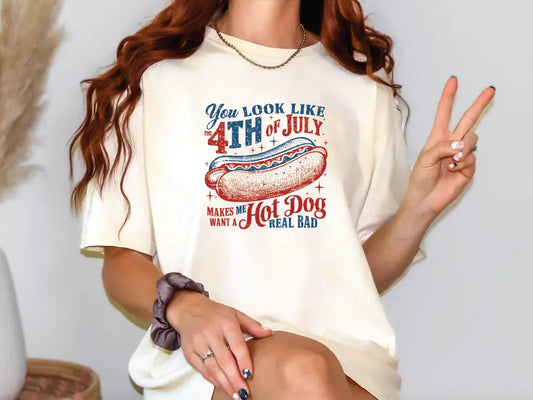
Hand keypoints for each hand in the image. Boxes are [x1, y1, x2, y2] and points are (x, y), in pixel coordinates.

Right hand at [166, 290, 272, 398]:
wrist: (189, 309)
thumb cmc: (215, 313)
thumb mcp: (235, 314)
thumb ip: (252, 326)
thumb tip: (269, 333)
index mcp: (225, 323)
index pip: (236, 345)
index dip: (243, 361)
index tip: (249, 374)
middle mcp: (210, 333)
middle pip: (224, 360)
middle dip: (234, 378)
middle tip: (244, 392)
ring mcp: (198, 344)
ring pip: (212, 368)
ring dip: (224, 383)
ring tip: (235, 394)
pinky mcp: (190, 353)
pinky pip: (202, 370)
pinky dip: (213, 381)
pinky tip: (223, 386)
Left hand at [402, 77, 495, 216]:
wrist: (426, 199)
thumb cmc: (420, 179)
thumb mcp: (424, 159)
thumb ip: (441, 147)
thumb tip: (459, 145)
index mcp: (437, 137)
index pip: (444, 113)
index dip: (448, 97)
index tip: (453, 80)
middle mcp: (451, 143)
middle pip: (468, 119)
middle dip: (479, 104)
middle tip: (490, 90)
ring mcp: (461, 154)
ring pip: (471, 139)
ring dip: (461, 149)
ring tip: (450, 161)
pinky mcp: (468, 167)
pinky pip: (472, 158)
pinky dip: (462, 163)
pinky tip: (452, 170)